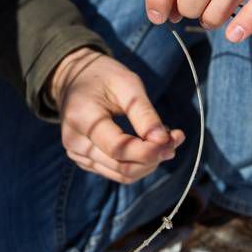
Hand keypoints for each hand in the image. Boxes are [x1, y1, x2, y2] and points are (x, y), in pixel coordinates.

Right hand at [49, 47, 184, 182]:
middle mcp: (74, 142)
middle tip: (177, 138)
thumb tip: (163, 141)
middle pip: (122, 167)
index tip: (174, 139)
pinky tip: (150, 144)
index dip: (148, 150)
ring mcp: (77, 154)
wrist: (74, 78)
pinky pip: (117, 172)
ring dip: (150, 163)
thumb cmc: (103, 76)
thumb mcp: (127, 84)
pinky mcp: (85, 161)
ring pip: (122, 175)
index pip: (118, 148)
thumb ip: (144, 114)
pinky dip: (139, 163)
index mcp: (81, 118)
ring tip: (167, 140)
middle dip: (154, 157)